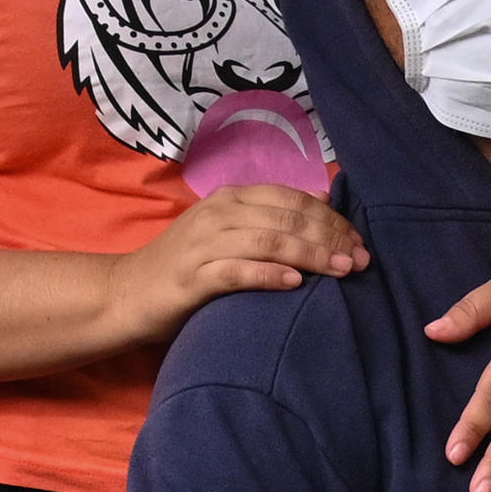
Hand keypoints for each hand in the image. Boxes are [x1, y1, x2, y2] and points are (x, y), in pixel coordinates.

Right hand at [108, 184, 368, 344]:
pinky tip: (295, 284)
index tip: (360, 240)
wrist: (127, 292)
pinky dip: (269, 275)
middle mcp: (219, 213)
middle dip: (331, 237)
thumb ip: (267, 215)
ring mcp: (204, 244)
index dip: (331, 218)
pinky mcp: (193, 278)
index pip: (292, 198)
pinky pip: (237, 272)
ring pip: (269, 240)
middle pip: (287, 217)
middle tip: (363, 259)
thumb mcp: (227, 230)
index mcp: (230, 198)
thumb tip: (321, 199)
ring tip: (343, 270)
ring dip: (311, 255)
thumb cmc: (185, 265)